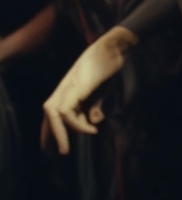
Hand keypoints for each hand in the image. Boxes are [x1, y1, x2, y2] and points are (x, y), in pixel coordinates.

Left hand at [41, 27, 136, 154]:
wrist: (115, 46)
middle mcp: (65, 88)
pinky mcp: (76, 86)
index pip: (55, 112)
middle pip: (49, 114)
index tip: (56, 147)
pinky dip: (75, 124)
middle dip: (48, 135)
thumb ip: (95, 105)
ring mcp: (69, 86)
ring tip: (65, 150)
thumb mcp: (102, 91)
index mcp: (70, 89)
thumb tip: (93, 121)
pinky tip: (91, 131)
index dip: (53, 130)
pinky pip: (66, 110)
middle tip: (50, 153)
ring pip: (52, 113)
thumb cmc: (109, 66)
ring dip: (58, 134)